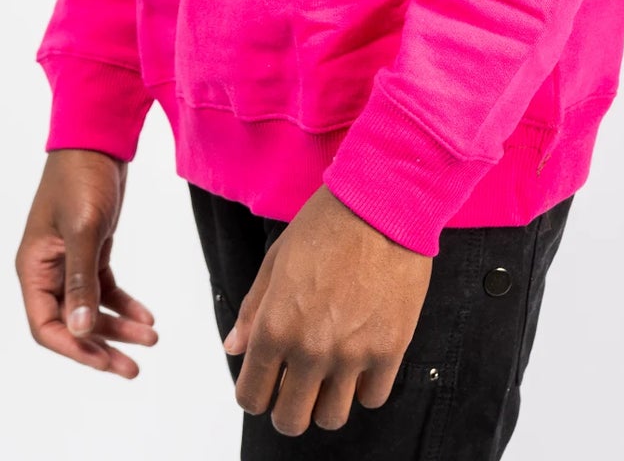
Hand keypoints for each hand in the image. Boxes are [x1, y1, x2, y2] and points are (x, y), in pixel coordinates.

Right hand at [15, 148, 159, 378]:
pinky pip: (104, 288)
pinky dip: (123, 304)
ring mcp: (69, 260)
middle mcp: (47, 269)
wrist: (98, 137)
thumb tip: (79, 329)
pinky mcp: (90, 249)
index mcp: (33, 268)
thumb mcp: (83, 229)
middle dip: (102, 347)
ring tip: (150, 339)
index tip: (104, 361)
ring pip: (91, 308)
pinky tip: (146, 316)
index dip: (74, 349)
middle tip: (133, 368)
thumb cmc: (81, 177)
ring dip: (118, 326)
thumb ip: (81, 280)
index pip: (45, 326)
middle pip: (71, 323)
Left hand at [223, 184, 432, 434]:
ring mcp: (352, 354)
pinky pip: (372, 398)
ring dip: (327, 402)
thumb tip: (234, 348)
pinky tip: (361, 362)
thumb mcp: (276, 259)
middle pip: (291, 419)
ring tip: (330, 375)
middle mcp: (310, 349)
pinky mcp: (389, 350)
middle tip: (296, 386)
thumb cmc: (326, 224)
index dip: (254, 395)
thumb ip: (253, 309)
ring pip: (332, 418)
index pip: (251, 396)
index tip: (265, 383)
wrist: (382, 203)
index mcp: (275, 326)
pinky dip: (364, 387)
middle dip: (288, 407)